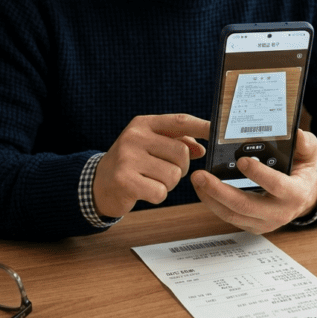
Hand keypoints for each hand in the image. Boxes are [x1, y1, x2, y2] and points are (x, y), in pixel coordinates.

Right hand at [94, 114, 209, 217]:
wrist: (98, 183)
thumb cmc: (131, 163)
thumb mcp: (150, 145)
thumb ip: (176, 142)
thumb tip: (202, 149)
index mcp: (143, 124)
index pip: (180, 121)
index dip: (202, 127)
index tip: (218, 133)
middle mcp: (134, 137)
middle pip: (182, 153)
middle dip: (181, 168)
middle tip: (165, 171)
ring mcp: (127, 158)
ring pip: (173, 175)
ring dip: (168, 184)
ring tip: (151, 180)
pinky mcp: (124, 180)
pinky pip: (160, 192)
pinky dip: (157, 195)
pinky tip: (144, 190)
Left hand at [190, 129, 316, 233]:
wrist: (303, 199)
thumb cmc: (301, 173)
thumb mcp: (309, 155)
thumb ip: (305, 143)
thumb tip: (295, 133)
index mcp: (295, 194)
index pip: (276, 185)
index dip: (258, 174)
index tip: (242, 161)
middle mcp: (279, 213)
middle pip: (245, 205)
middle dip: (219, 191)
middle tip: (201, 175)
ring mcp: (264, 223)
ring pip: (232, 215)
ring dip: (211, 198)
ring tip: (197, 180)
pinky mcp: (252, 226)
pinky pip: (229, 218)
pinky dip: (213, 204)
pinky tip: (203, 189)